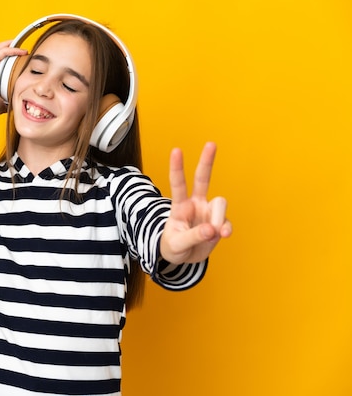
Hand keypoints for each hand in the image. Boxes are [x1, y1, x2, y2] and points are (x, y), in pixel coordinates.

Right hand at [0, 41, 27, 113]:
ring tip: (22, 44)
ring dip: (11, 44)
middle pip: (0, 50)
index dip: (10, 58)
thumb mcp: (0, 104)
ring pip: (1, 47)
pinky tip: (23, 51)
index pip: (1, 61)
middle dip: (10, 46)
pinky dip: (14, 49)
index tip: (22, 59)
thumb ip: (6, 104)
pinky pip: (4, 51)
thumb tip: (12, 108)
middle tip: (21, 47)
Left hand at [160, 142, 232, 263]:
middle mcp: (195, 204)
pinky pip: (227, 222)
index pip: (178, 184)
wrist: (184, 258)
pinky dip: (227, 229)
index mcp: (179, 206)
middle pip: (202, 178)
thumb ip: (193, 236)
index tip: (176, 150)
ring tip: (213, 233)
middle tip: (211, 143)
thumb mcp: (176, 245)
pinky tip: (223, 235)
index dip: (177, 168)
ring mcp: (209, 212)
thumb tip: (212, 230)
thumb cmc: (174, 247)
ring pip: (220, 203)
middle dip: (206, 161)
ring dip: (219, 218)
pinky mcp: (220, 223)